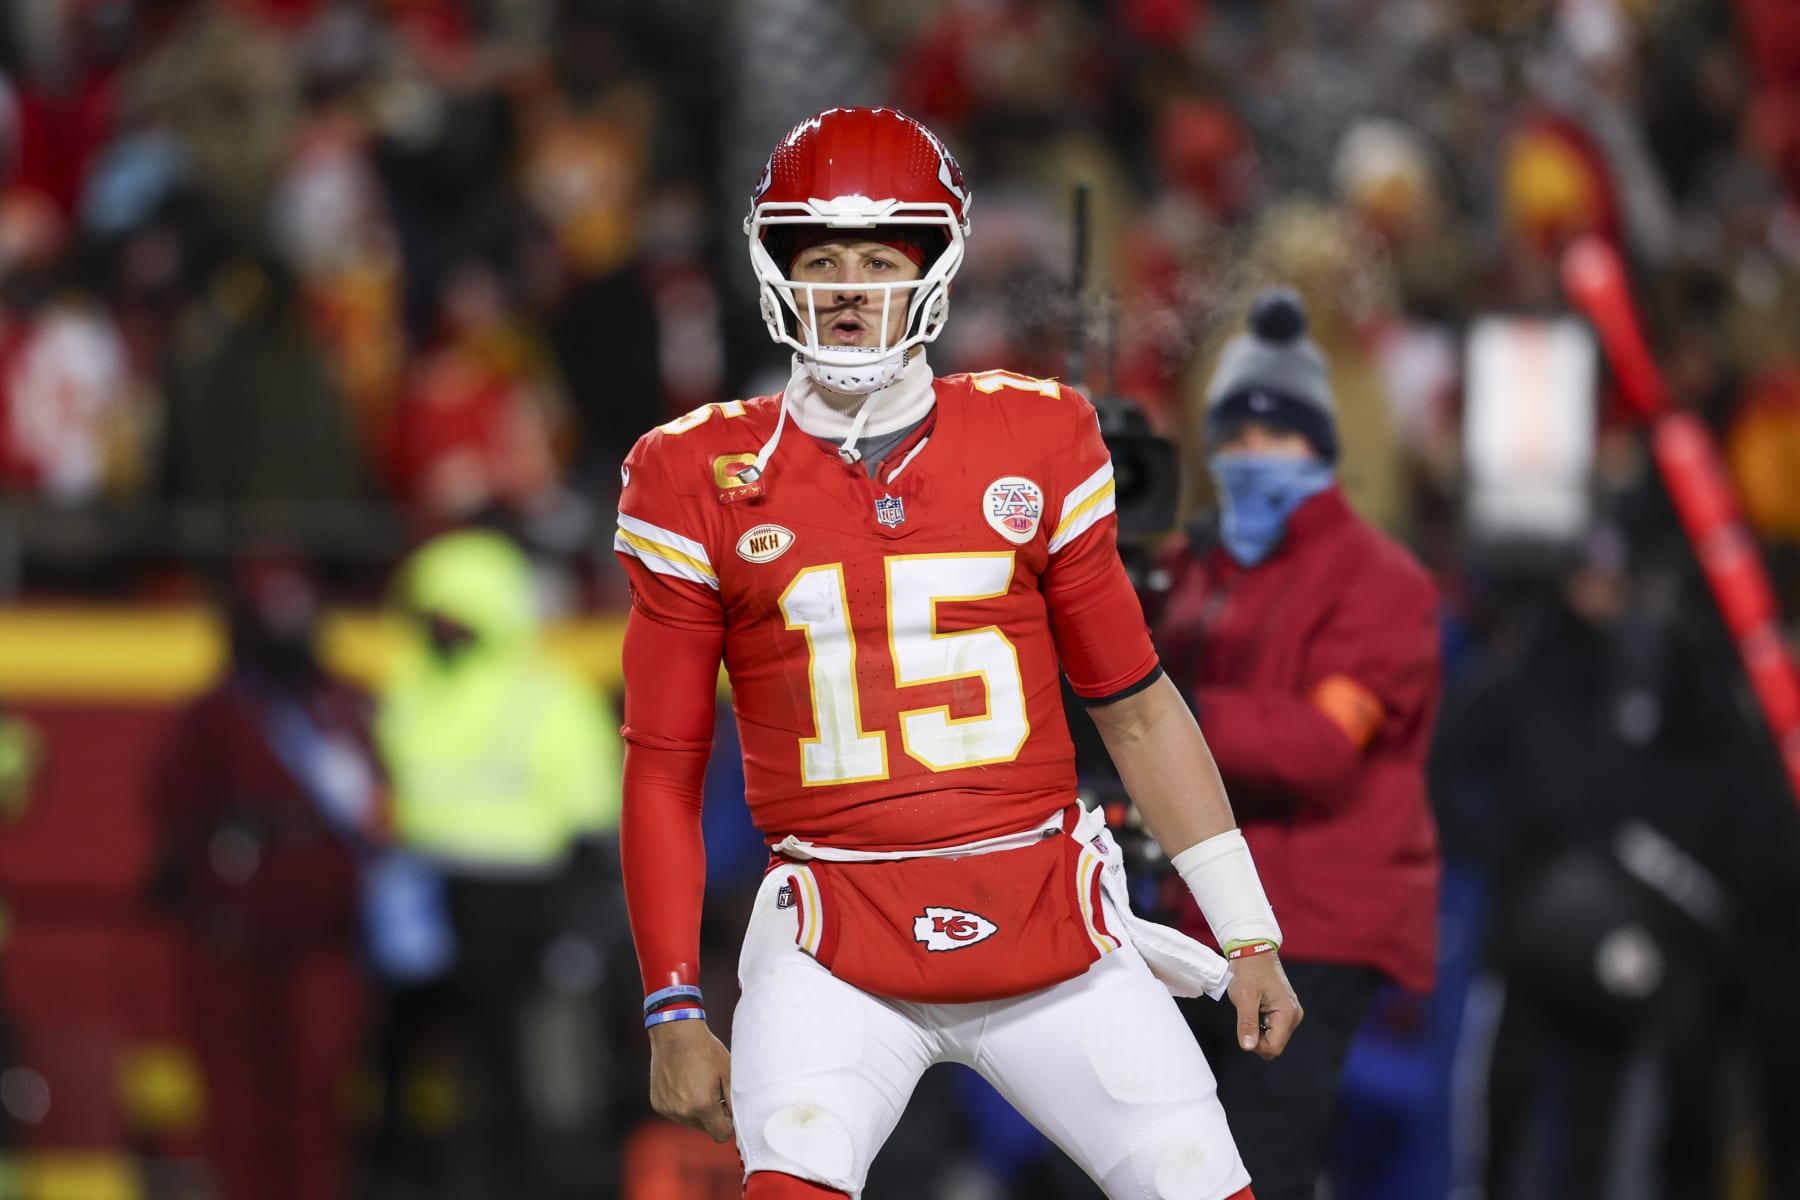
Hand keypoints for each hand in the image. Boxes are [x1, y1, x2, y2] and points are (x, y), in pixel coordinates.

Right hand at [648, 1018, 734, 1142]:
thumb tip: (738, 1122)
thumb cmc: (706, 1050)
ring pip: (690, 1121)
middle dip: (712, 1115)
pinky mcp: (658, 1103)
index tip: (726, 1105)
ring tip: (697, 1083)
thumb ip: (735, 1103)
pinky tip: (683, 1082)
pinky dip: (681, 1103)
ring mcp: (668, 1109)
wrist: (676, 1033)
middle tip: (712, 1089)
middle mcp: (683, 1112)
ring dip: (696, 1110)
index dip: (727, 1122)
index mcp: (703, 1107)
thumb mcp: (728, 1074)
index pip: (721, 1135)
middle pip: (705, 1128)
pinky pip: (675, 1112)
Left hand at [1225, 952, 1301, 1059]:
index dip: (1254, 1044)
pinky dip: (1261, 1024)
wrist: (1254, 951)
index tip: (1244, 1026)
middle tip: (1246, 1016)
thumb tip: (1248, 1047)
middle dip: (1256, 1037)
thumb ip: (1247, 1024)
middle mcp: (1294, 1016)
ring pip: (1273, 1038)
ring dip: (1258, 1030)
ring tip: (1251, 1009)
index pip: (1273, 1048)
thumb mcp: (1244, 997)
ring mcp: (1292, 1013)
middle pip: (1274, 1046)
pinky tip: (1255, 1009)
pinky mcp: (1286, 1010)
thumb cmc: (1249, 970)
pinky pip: (1273, 1029)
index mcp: (1288, 1014)